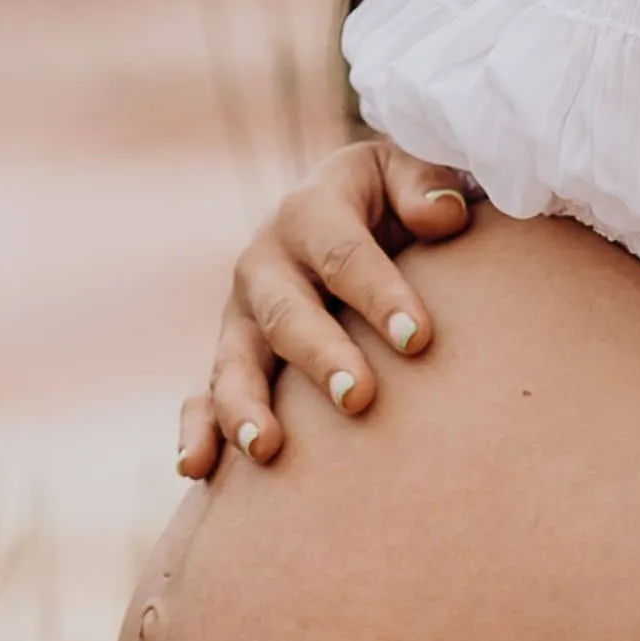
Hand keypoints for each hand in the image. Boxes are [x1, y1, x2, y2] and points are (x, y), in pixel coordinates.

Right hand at [178, 137, 475, 475]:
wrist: (342, 212)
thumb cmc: (390, 199)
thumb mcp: (407, 171)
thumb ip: (425, 182)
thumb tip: (443, 216)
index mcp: (310, 209)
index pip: (344, 253)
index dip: (379, 294)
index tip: (418, 339)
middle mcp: (266, 262)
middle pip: (287, 312)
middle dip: (320, 355)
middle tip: (358, 397)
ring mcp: (242, 314)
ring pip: (234, 360)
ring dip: (245, 404)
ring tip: (265, 447)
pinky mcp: (231, 355)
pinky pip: (203, 394)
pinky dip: (197, 429)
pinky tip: (197, 469)